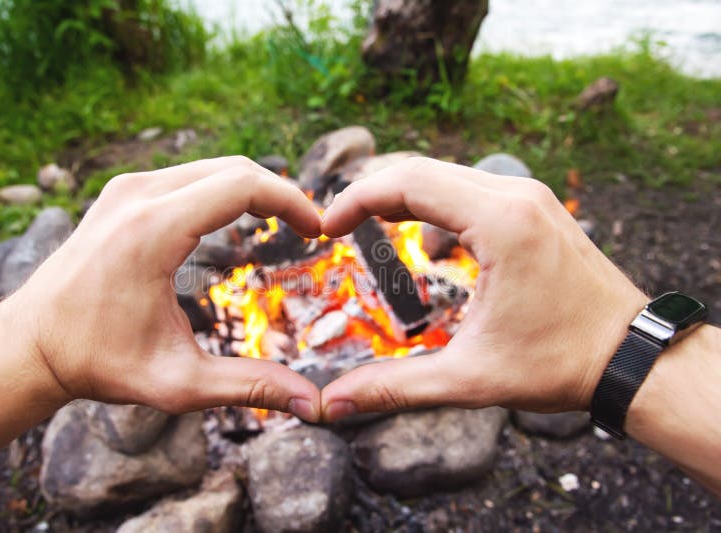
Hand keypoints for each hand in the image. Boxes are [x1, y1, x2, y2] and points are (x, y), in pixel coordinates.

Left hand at [6, 157, 322, 420]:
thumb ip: (250, 387)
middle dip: (278, 192)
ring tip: (281, 224)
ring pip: (211, 167)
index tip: (318, 229)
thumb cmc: (98, 363)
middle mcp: (137, 195)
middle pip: (232, 168)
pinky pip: (187, 176)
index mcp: (152, 230)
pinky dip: (222, 190)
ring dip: (251, 189)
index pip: (242, 185)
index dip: (290, 201)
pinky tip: (238, 221)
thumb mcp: (178, 383)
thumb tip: (312, 403)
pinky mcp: (122, 194)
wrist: (31, 345)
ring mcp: (126, 189)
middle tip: (308, 228)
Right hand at [319, 157, 647, 420]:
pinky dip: (433, 202)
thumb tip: (333, 404)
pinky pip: (470, 187)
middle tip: (336, 227)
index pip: (407, 182)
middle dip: (370, 194)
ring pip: (446, 173)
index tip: (324, 228)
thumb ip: (395, 387)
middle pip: (421, 168)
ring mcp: (530, 197)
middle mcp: (516, 195)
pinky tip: (421, 237)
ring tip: (366, 228)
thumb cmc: (561, 365)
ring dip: (401, 195)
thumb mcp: (470, 378)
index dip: (355, 199)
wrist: (633, 359)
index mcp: (500, 222)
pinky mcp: (536, 208)